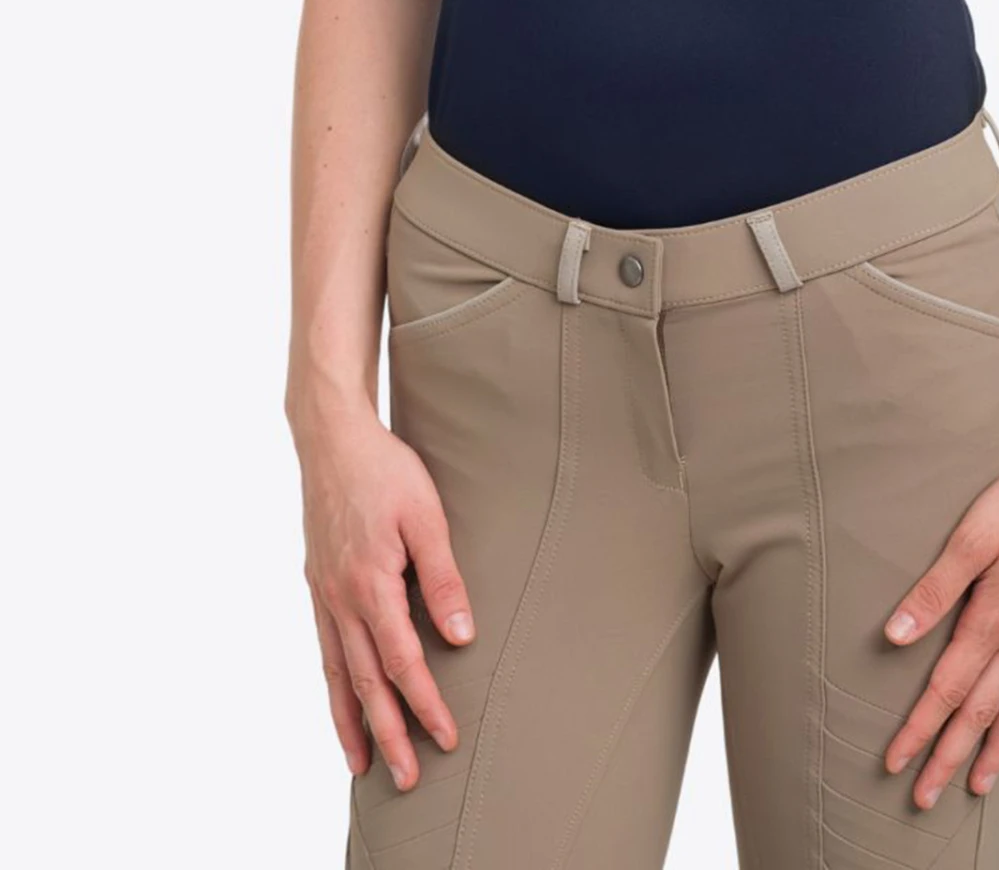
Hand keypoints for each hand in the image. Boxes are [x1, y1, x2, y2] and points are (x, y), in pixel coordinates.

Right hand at [296, 403, 476, 790]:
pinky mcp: (317, 585)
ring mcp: (324, 594)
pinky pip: (324, 649)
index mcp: (371, 584)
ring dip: (353, 721)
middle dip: (388, 734)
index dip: (425, 704)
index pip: (402, 662)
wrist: (331, 437)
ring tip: (364, 764)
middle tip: (407, 780)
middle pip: (366, 682)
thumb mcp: (426, 515)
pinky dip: (332, 685)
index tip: (446, 738)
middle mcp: (341, 599)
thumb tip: (461, 635)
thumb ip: (442, 577)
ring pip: (338, 674)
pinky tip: (340, 702)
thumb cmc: (385, 470)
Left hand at [881, 446, 998, 809]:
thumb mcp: (972, 535)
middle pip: (980, 712)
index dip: (920, 728)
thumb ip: (935, 588)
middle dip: (949, 756)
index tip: (896, 760)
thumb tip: (897, 635)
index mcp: (995, 618)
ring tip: (975, 784)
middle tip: (924, 797)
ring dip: (993, 751)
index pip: (949, 688)